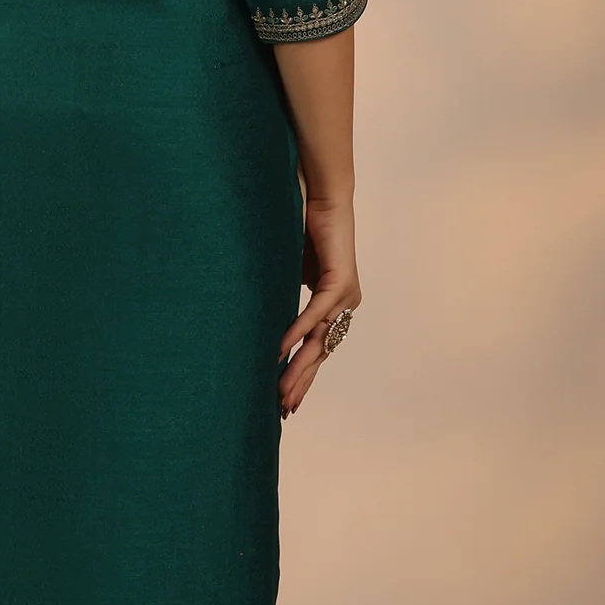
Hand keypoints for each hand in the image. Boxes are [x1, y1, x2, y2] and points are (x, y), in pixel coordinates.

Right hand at [277, 197, 359, 419]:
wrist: (321, 197)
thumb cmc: (303, 230)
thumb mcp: (289, 273)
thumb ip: (282, 298)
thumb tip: (259, 322)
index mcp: (334, 306)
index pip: (318, 350)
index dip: (301, 375)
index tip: (285, 399)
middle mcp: (345, 305)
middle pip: (320, 353)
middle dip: (300, 382)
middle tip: (282, 408)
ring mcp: (345, 294)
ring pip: (321, 340)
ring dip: (299, 366)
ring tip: (281, 389)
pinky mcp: (340, 279)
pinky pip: (317, 313)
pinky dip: (299, 331)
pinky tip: (282, 350)